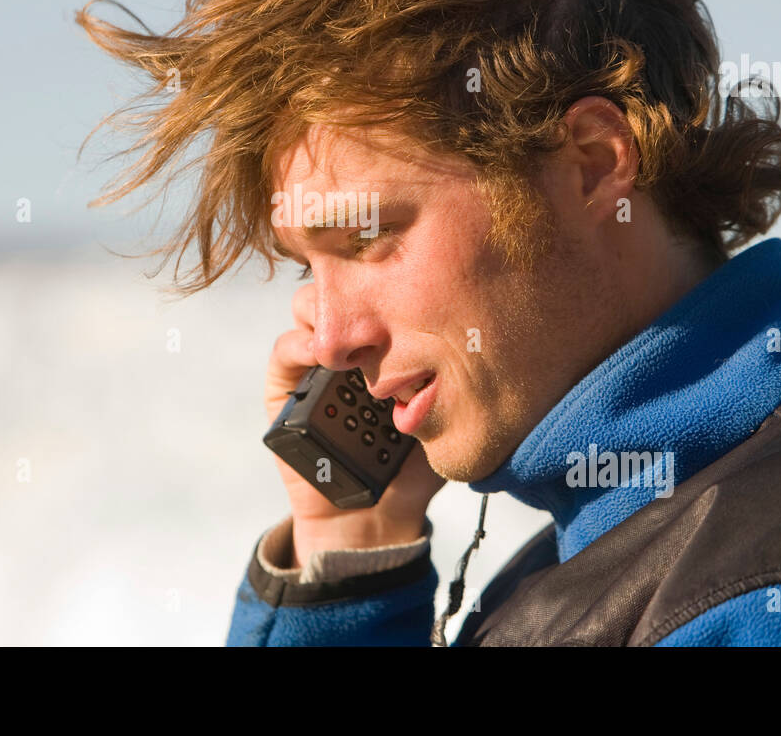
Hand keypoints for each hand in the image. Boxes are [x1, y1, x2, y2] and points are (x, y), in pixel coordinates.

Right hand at [263, 282, 445, 565]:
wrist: (374, 515)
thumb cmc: (413, 462)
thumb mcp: (443, 408)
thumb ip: (457, 374)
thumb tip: (496, 328)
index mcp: (384, 338)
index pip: (378, 283)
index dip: (388, 269)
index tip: (410, 265)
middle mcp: (347, 342)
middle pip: (343, 283)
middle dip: (356, 278)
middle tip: (379, 288)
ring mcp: (313, 361)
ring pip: (309, 306)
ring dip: (327, 306)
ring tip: (351, 324)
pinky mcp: (284, 387)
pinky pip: (285, 351)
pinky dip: (300, 344)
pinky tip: (323, 354)